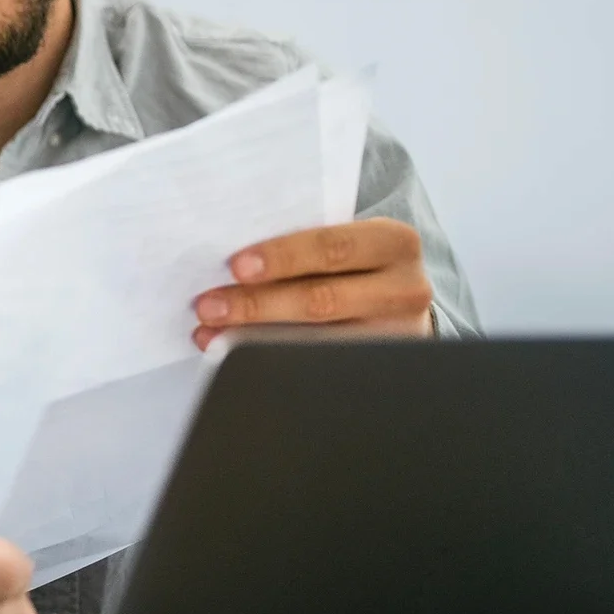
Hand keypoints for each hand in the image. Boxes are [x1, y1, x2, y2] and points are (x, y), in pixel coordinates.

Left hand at [192, 218, 433, 348]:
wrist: (398, 304)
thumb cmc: (354, 266)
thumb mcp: (346, 245)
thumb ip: (305, 249)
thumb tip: (229, 265)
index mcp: (394, 243)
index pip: (333, 247)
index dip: (283, 257)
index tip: (236, 266)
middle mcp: (405, 289)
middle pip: (321, 300)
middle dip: (257, 304)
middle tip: (208, 306)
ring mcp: (396, 336)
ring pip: (316, 342)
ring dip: (252, 338)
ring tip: (210, 333)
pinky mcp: (379, 371)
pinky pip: (317, 369)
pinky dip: (269, 362)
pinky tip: (233, 356)